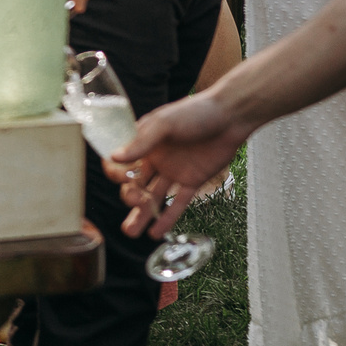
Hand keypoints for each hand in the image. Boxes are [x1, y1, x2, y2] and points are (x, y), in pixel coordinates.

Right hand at [110, 91, 250, 239]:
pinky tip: (156, 233)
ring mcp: (173, 171)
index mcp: (144, 141)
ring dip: (142, 214)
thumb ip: (142, 142)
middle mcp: (156, 157)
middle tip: (136, 202)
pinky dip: (168, 218)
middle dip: (130, 197)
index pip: (121, 161)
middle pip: (136, 183)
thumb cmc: (195, 112)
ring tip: (132, 233)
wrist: (230, 117)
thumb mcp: (165, 123)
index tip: (121, 179)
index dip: (116, 172)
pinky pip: (177, 203)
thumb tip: (115, 157)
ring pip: (153, 197)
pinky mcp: (192, 181)